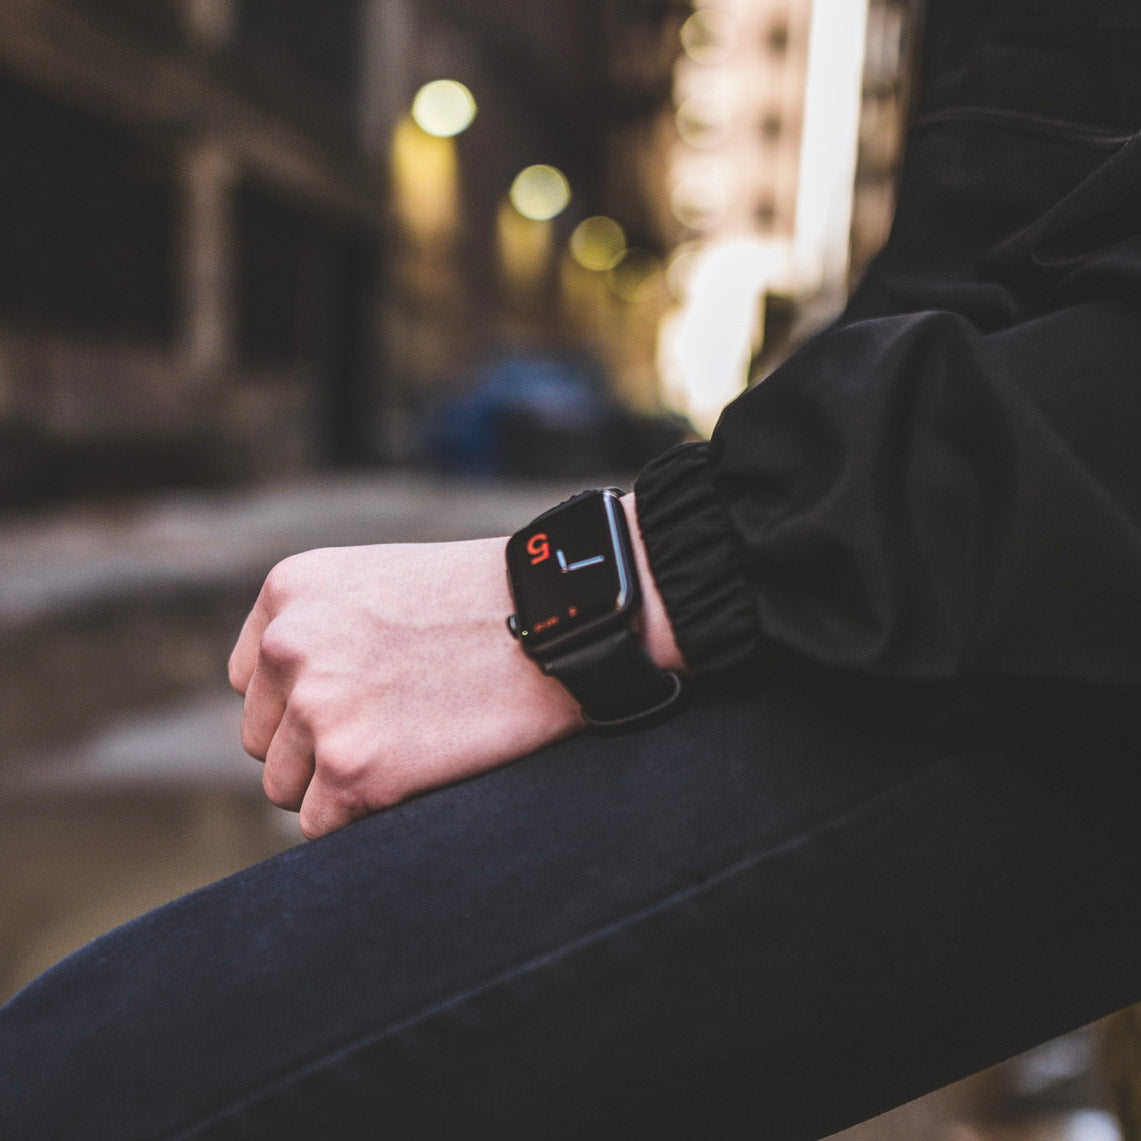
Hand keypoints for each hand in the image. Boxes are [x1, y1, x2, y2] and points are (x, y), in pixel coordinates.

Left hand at [228, 536, 584, 837]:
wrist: (563, 620)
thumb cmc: (490, 602)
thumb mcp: (382, 585)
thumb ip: (323, 632)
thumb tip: (291, 705)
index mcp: (291, 592)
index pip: (254, 680)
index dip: (304, 702)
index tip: (361, 702)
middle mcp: (289, 644)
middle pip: (264, 739)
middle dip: (318, 747)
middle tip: (395, 730)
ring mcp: (319, 706)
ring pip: (287, 787)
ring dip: (339, 784)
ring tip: (412, 749)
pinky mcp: (353, 767)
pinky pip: (323, 825)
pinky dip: (366, 816)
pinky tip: (419, 776)